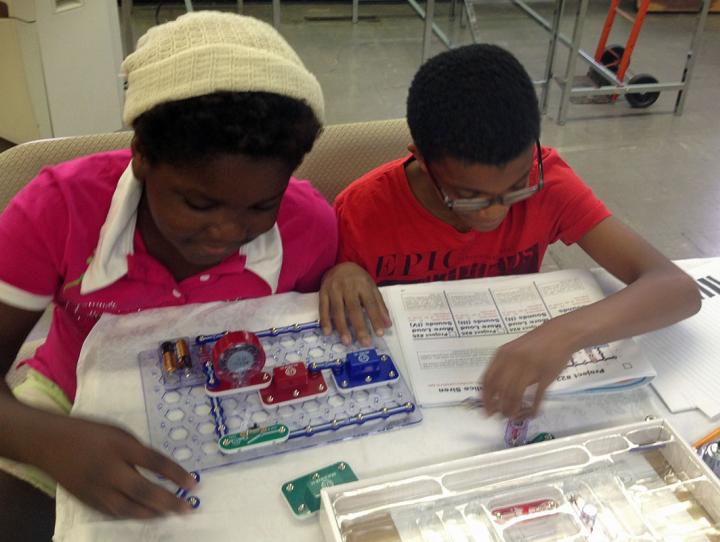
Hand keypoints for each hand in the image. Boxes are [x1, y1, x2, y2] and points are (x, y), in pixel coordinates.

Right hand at [36, 415, 196, 517]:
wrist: (49, 443)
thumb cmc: (89, 433)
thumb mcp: (118, 432)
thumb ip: (139, 451)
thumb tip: (160, 470)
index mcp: (119, 446)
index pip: (154, 462)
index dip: (176, 474)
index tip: (193, 484)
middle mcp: (109, 470)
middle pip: (143, 491)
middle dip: (168, 502)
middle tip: (188, 509)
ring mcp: (97, 489)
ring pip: (129, 508)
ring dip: (153, 513)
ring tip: (171, 514)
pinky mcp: (88, 501)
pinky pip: (114, 513)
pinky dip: (133, 516)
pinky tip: (146, 515)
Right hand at [319, 262, 391, 345]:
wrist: (340, 264)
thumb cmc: (359, 279)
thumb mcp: (372, 288)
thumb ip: (380, 306)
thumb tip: (387, 325)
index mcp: (363, 285)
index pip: (371, 304)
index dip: (375, 318)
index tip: (380, 333)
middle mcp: (348, 287)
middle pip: (354, 309)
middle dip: (359, 327)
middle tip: (365, 342)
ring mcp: (334, 289)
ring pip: (337, 310)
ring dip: (342, 327)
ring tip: (347, 342)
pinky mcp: (322, 292)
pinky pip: (323, 308)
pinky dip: (325, 320)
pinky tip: (327, 333)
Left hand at [481, 324, 574, 418]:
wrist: (560, 334)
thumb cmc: (535, 343)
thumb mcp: (513, 350)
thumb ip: (503, 367)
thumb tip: (494, 392)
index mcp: (502, 355)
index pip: (487, 380)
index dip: (485, 398)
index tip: (486, 410)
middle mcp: (513, 361)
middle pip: (500, 390)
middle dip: (499, 407)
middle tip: (501, 416)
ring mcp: (530, 368)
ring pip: (515, 395)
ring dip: (513, 410)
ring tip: (513, 416)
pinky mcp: (546, 375)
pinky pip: (536, 396)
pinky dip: (533, 408)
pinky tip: (531, 413)